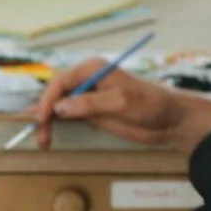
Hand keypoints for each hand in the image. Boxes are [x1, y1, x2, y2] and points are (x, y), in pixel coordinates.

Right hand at [29, 57, 203, 152]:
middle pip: (56, 94)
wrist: (168, 120)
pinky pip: (68, 116)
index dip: (47, 100)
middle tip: (42, 136)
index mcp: (92, 69)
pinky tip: (49, 136)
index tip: (42, 119)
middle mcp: (86, 80)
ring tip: (44, 141)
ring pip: (58, 106)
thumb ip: (89, 104)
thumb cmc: (149, 104)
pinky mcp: (91, 112)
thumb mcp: (120, 103)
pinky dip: (57, 125)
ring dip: (48, 122)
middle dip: (44, 113)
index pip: (61, 82)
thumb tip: (59, 108)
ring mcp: (87, 97)